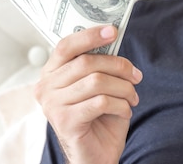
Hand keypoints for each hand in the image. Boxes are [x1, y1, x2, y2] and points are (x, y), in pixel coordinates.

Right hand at [34, 25, 142, 163]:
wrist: (95, 155)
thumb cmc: (97, 117)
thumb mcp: (97, 85)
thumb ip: (98, 64)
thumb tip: (113, 38)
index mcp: (51, 73)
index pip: (66, 45)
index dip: (91, 35)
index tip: (113, 30)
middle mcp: (46, 87)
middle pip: (87, 62)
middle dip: (118, 66)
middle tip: (136, 75)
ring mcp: (53, 105)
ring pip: (97, 82)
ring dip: (123, 88)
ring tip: (132, 97)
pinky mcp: (66, 122)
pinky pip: (101, 102)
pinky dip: (121, 105)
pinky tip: (125, 111)